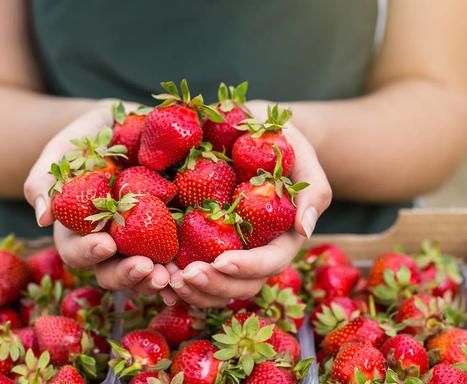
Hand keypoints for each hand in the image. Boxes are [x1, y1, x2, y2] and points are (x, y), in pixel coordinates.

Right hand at [23, 100, 173, 296]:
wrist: (124, 123)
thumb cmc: (85, 138)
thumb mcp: (61, 150)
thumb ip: (45, 179)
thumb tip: (42, 218)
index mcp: (78, 229)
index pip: (77, 251)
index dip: (89, 252)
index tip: (106, 243)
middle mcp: (109, 242)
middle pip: (111, 272)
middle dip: (127, 274)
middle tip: (146, 268)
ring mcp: (140, 240)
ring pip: (144, 271)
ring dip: (156, 279)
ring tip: (171, 277)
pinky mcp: (168, 231)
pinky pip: (174, 254)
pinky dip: (182, 266)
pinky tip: (193, 268)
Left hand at [167, 100, 331, 306]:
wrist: (247, 130)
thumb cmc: (280, 143)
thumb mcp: (301, 157)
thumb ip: (313, 190)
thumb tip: (305, 228)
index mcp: (280, 237)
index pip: (270, 262)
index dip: (247, 267)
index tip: (221, 261)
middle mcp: (253, 251)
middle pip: (239, 285)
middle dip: (213, 286)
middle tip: (183, 276)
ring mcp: (226, 251)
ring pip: (214, 289)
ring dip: (190, 292)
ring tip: (165, 279)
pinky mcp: (199, 243)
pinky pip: (189, 271)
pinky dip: (173, 280)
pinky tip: (154, 275)